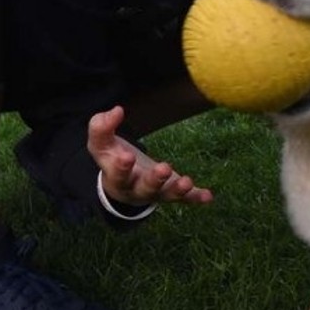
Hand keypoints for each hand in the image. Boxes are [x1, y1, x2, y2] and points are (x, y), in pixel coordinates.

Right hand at [87, 106, 212, 205]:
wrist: (122, 184)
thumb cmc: (111, 158)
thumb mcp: (101, 144)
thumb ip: (102, 127)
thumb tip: (117, 110)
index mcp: (117, 178)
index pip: (117, 175)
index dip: (121, 167)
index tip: (127, 156)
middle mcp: (137, 189)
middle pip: (145, 189)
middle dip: (154, 180)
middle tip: (163, 168)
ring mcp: (156, 193)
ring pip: (167, 195)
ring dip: (178, 190)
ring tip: (187, 182)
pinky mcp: (172, 192)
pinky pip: (185, 199)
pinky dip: (196, 197)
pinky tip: (208, 196)